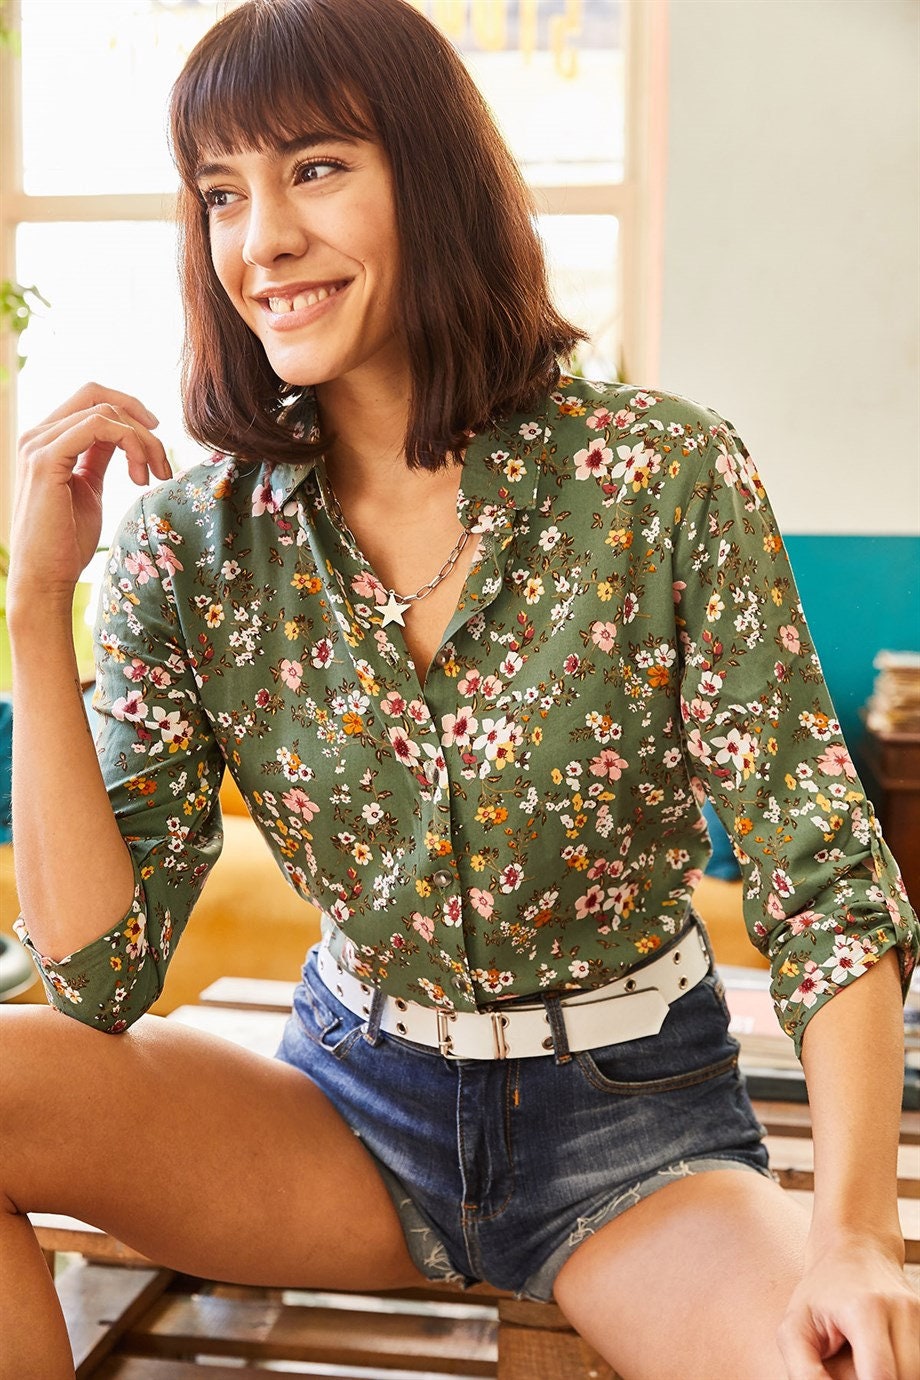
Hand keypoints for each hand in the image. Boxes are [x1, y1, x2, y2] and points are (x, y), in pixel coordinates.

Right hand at [9, 381, 171, 610]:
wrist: (45, 577)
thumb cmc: (67, 542)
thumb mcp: (89, 487)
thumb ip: (99, 456)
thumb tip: (123, 436)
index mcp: (47, 439)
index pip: (90, 399)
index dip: (130, 409)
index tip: (157, 437)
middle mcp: (37, 435)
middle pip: (97, 394)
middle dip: (140, 420)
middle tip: (162, 461)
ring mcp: (38, 445)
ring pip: (105, 412)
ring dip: (142, 441)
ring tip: (153, 476)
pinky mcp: (46, 460)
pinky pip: (97, 427)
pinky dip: (130, 443)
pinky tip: (139, 475)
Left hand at [777, 1235, 918, 1378]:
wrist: (856, 1250)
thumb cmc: (822, 1291)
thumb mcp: (795, 1326)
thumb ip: (803, 1369)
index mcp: (865, 1309)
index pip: (881, 1376)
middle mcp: (902, 1310)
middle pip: (906, 1378)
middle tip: (852, 1374)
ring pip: (918, 1373)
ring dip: (897, 1378)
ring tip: (867, 1368)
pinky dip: (906, 1371)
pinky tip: (886, 1366)